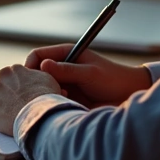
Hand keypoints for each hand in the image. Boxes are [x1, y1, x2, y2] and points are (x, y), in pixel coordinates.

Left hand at [0, 65, 61, 135]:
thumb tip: (37, 78)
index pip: (12, 75)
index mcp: (16, 69)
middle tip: (15, 104)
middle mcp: (2, 76)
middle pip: (1, 83)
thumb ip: (38, 76)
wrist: (39, 113)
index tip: (22, 94)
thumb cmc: (46, 98)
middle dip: (6, 93)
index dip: (17, 85)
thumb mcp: (48, 80)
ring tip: (7, 112)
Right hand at [24, 44, 151, 107]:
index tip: (30, 79)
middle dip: (38, 83)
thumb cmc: (113, 79)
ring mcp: (64, 83)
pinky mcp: (67, 98)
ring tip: (63, 98)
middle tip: (48, 91)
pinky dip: (54, 103)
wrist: (128, 97)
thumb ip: (67, 70)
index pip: (38, 55)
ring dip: (47, 94)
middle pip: (37, 73)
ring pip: (43, 88)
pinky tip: (66, 105)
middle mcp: (61, 67)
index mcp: (65, 53)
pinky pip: (52, 100)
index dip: (31, 65)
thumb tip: (43, 65)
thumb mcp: (90, 73)